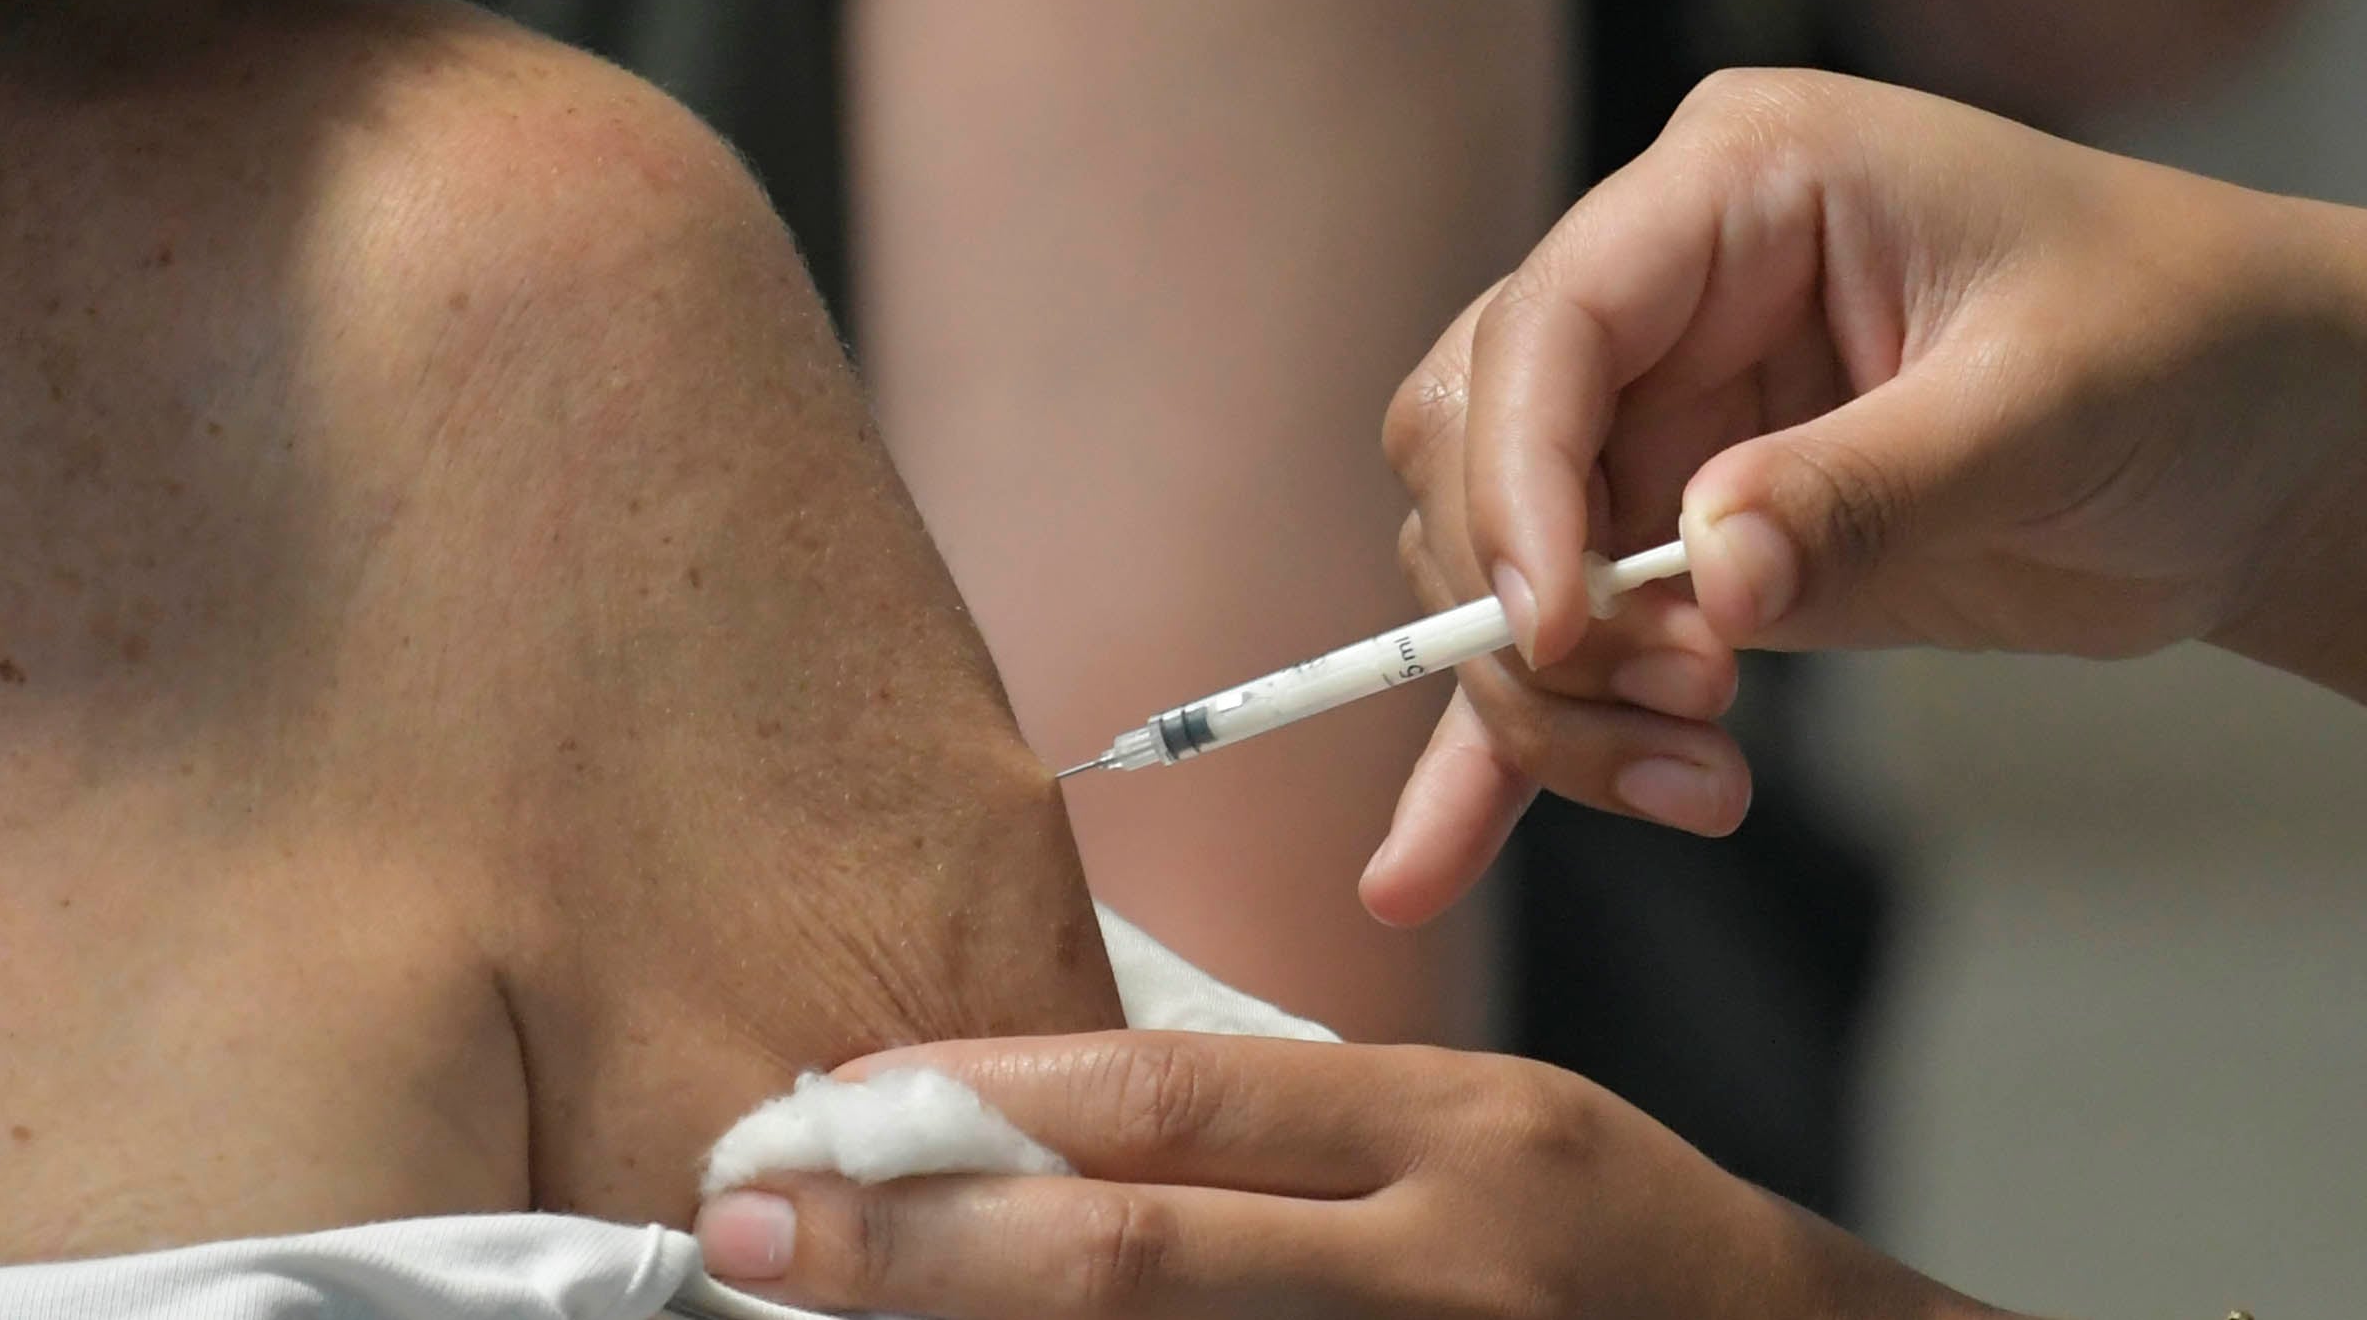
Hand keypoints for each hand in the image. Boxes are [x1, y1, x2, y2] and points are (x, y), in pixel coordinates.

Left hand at [694, 1033, 1982, 1318]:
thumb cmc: (1623, 1258)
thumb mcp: (1489, 1136)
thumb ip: (1305, 1132)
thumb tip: (1053, 1123)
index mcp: (1463, 1133)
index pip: (1182, 1103)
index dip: (987, 1098)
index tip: (824, 1097)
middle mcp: (1448, 1269)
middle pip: (1136, 1257)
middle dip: (917, 1241)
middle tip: (743, 1220)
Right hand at [1363, 71, 2366, 922]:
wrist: (2277, 433)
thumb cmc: (2187, 346)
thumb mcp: (2049, 403)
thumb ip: (1869, 485)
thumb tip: (1708, 576)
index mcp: (1741, 182)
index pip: (1556, 317)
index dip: (1522, 475)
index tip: (1558, 629)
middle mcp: (1674, 289)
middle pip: (1481, 439)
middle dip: (1534, 600)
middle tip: (1682, 712)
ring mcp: (1675, 420)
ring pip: (1505, 565)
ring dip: (1561, 700)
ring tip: (1706, 781)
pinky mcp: (1696, 546)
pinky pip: (1565, 650)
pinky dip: (1503, 753)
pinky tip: (1429, 864)